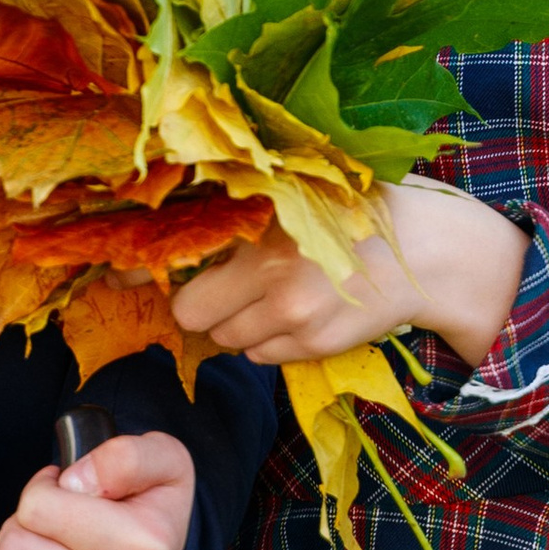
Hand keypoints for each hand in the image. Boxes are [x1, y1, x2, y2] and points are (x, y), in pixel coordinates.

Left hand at [170, 177, 527, 370]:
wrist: (429, 254)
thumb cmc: (353, 212)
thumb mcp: (294, 193)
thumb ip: (235, 204)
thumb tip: (157, 220)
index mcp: (263, 228)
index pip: (178, 263)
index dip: (144, 272)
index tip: (119, 273)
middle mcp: (274, 277)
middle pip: (193, 316)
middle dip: (199, 303)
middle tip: (224, 282)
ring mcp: (296, 319)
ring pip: (227, 341)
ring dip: (236, 323)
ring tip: (272, 292)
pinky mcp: (315, 348)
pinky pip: (261, 356)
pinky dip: (268, 340)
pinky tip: (298, 311)